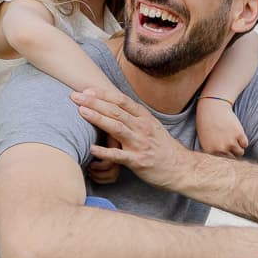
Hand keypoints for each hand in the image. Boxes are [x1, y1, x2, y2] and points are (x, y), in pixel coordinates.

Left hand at [73, 87, 192, 189]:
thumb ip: (135, 117)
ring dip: (97, 118)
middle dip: (94, 102)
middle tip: (75, 96)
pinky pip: (118, 155)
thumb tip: (115, 107)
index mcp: (144, 118)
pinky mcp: (138, 161)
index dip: (103, 94)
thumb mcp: (152, 127)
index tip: (87, 89)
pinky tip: (91, 148)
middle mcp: (142, 128)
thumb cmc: (163, 148)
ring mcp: (140, 144)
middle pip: (115, 111)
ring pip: (116, 127)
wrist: (181, 168)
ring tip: (81, 111)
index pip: (121, 101)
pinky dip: (104, 152)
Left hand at [195, 97, 248, 157]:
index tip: (227, 146)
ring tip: (236, 140)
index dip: (226, 152)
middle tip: (232, 142)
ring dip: (240, 147)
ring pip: (240, 152)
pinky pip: (245, 144)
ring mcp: (230, 142)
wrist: (213, 107)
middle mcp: (221, 148)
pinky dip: (244, 140)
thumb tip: (225, 158)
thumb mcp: (205, 138)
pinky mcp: (239, 134)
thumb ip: (214, 149)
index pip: (223, 158)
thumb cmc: (208, 121)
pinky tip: (239, 133)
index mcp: (211, 150)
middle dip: (233, 151)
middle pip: (232, 156)